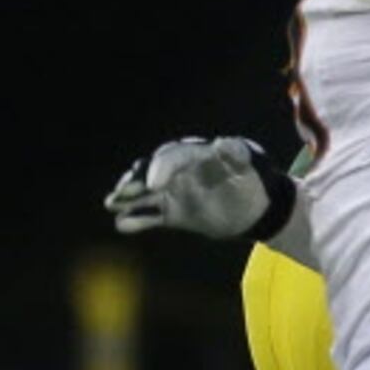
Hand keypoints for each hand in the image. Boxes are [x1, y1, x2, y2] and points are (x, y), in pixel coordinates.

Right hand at [106, 137, 285, 239]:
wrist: (258, 205)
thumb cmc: (253, 176)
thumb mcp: (249, 161)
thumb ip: (236, 153)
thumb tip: (221, 144)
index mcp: (193, 155)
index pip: (171, 157)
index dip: (161, 168)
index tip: (153, 184)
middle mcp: (177, 172)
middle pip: (149, 172)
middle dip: (135, 181)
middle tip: (123, 192)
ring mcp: (172, 193)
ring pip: (144, 195)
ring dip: (127, 199)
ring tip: (111, 204)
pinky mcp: (172, 213)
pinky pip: (150, 216)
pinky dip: (136, 220)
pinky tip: (121, 224)